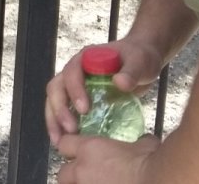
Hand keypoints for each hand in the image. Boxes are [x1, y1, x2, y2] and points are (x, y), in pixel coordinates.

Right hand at [45, 40, 162, 146]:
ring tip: (59, 141)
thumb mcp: (139, 62)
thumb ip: (131, 72)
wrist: (143, 61)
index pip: (71, 73)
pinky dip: (61, 124)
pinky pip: (65, 109)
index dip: (74, 91)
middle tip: (72, 130)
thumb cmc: (139, 58)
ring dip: (55, 119)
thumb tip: (119, 83)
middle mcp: (75, 70)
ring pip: (55, 100)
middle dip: (59, 109)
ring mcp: (76, 84)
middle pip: (56, 88)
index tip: (84, 110)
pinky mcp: (80, 97)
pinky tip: (66, 140)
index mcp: (85, 58)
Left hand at [54, 133, 159, 183]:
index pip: (64, 144)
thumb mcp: (143, 145)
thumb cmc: (148, 162)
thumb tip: (144, 141)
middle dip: (69, 175)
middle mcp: (82, 171)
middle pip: (62, 173)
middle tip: (81, 176)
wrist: (155, 181)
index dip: (69, 147)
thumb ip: (136, 142)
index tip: (76, 151)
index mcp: (89, 149)